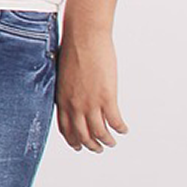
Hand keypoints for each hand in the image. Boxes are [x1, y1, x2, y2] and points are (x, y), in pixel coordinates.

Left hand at [57, 29, 127, 151]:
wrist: (84, 37)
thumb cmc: (73, 50)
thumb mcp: (63, 75)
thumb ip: (67, 89)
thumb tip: (71, 96)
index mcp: (62, 98)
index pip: (65, 128)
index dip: (73, 140)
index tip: (78, 146)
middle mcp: (74, 104)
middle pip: (82, 135)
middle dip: (90, 145)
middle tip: (98, 149)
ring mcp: (90, 102)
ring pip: (99, 133)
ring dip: (107, 141)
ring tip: (112, 143)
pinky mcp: (107, 97)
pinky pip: (115, 121)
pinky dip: (120, 129)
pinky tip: (124, 129)